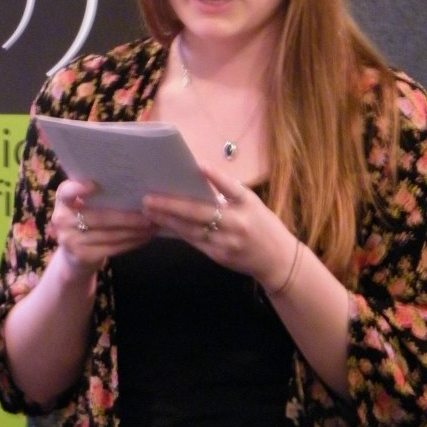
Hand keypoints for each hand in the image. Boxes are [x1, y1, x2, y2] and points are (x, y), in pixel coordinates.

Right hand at [52, 178, 155, 276]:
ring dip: (134, 230)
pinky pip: (112, 248)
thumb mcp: (82, 206)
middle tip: (149, 213)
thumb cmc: (84, 223)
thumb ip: (96, 196)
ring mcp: (70, 240)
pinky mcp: (82, 256)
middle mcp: (62, 219)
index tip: (94, 185)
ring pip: (109, 234)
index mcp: (62, 200)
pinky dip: (131, 243)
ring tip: (152, 225)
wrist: (74, 258)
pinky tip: (144, 238)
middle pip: (99, 217)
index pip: (66, 191)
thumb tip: (133, 186)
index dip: (78, 189)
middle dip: (127, 216)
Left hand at [142, 167, 295, 289]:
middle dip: (171, 204)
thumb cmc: (262, 224)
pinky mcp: (219, 256)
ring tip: (149, 209)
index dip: (216, 177)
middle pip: (200, 212)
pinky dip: (177, 231)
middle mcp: (237, 223)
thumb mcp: (251, 203)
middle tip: (149, 197)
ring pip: (191, 229)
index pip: (231, 188)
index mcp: (248, 205)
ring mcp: (227, 242)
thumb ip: (228, 192)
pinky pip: (194, 241)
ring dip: (167, 219)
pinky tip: (162, 223)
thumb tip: (197, 176)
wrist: (277, 260)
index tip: (199, 165)